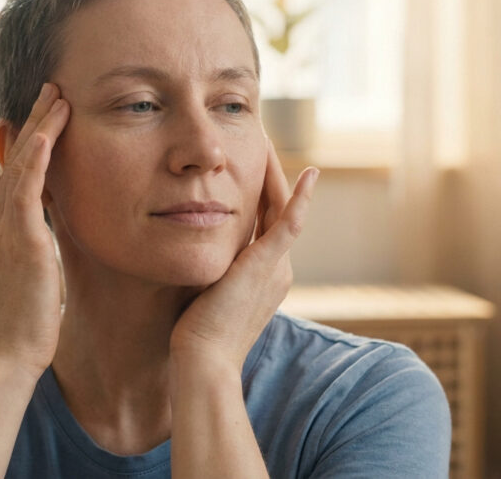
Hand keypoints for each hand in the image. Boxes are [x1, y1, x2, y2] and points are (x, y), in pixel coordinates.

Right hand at [0, 83, 69, 376]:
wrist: (6, 356)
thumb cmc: (19, 327)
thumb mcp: (22, 280)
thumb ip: (27, 255)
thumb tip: (39, 246)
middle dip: (2, 120)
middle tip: (7, 87)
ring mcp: (3, 229)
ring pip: (17, 163)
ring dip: (35, 123)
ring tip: (52, 90)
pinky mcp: (22, 239)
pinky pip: (27, 187)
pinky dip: (35, 156)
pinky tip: (46, 129)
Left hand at [170, 141, 318, 367]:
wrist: (204, 360)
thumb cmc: (195, 334)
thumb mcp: (204, 291)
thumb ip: (208, 267)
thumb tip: (189, 249)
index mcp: (264, 274)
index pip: (265, 221)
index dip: (259, 190)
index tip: (248, 164)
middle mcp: (277, 269)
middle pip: (276, 209)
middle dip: (268, 175)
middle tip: (261, 140)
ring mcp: (276, 267)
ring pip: (281, 209)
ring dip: (276, 174)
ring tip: (267, 142)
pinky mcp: (268, 266)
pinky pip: (290, 225)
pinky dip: (301, 199)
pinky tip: (311, 174)